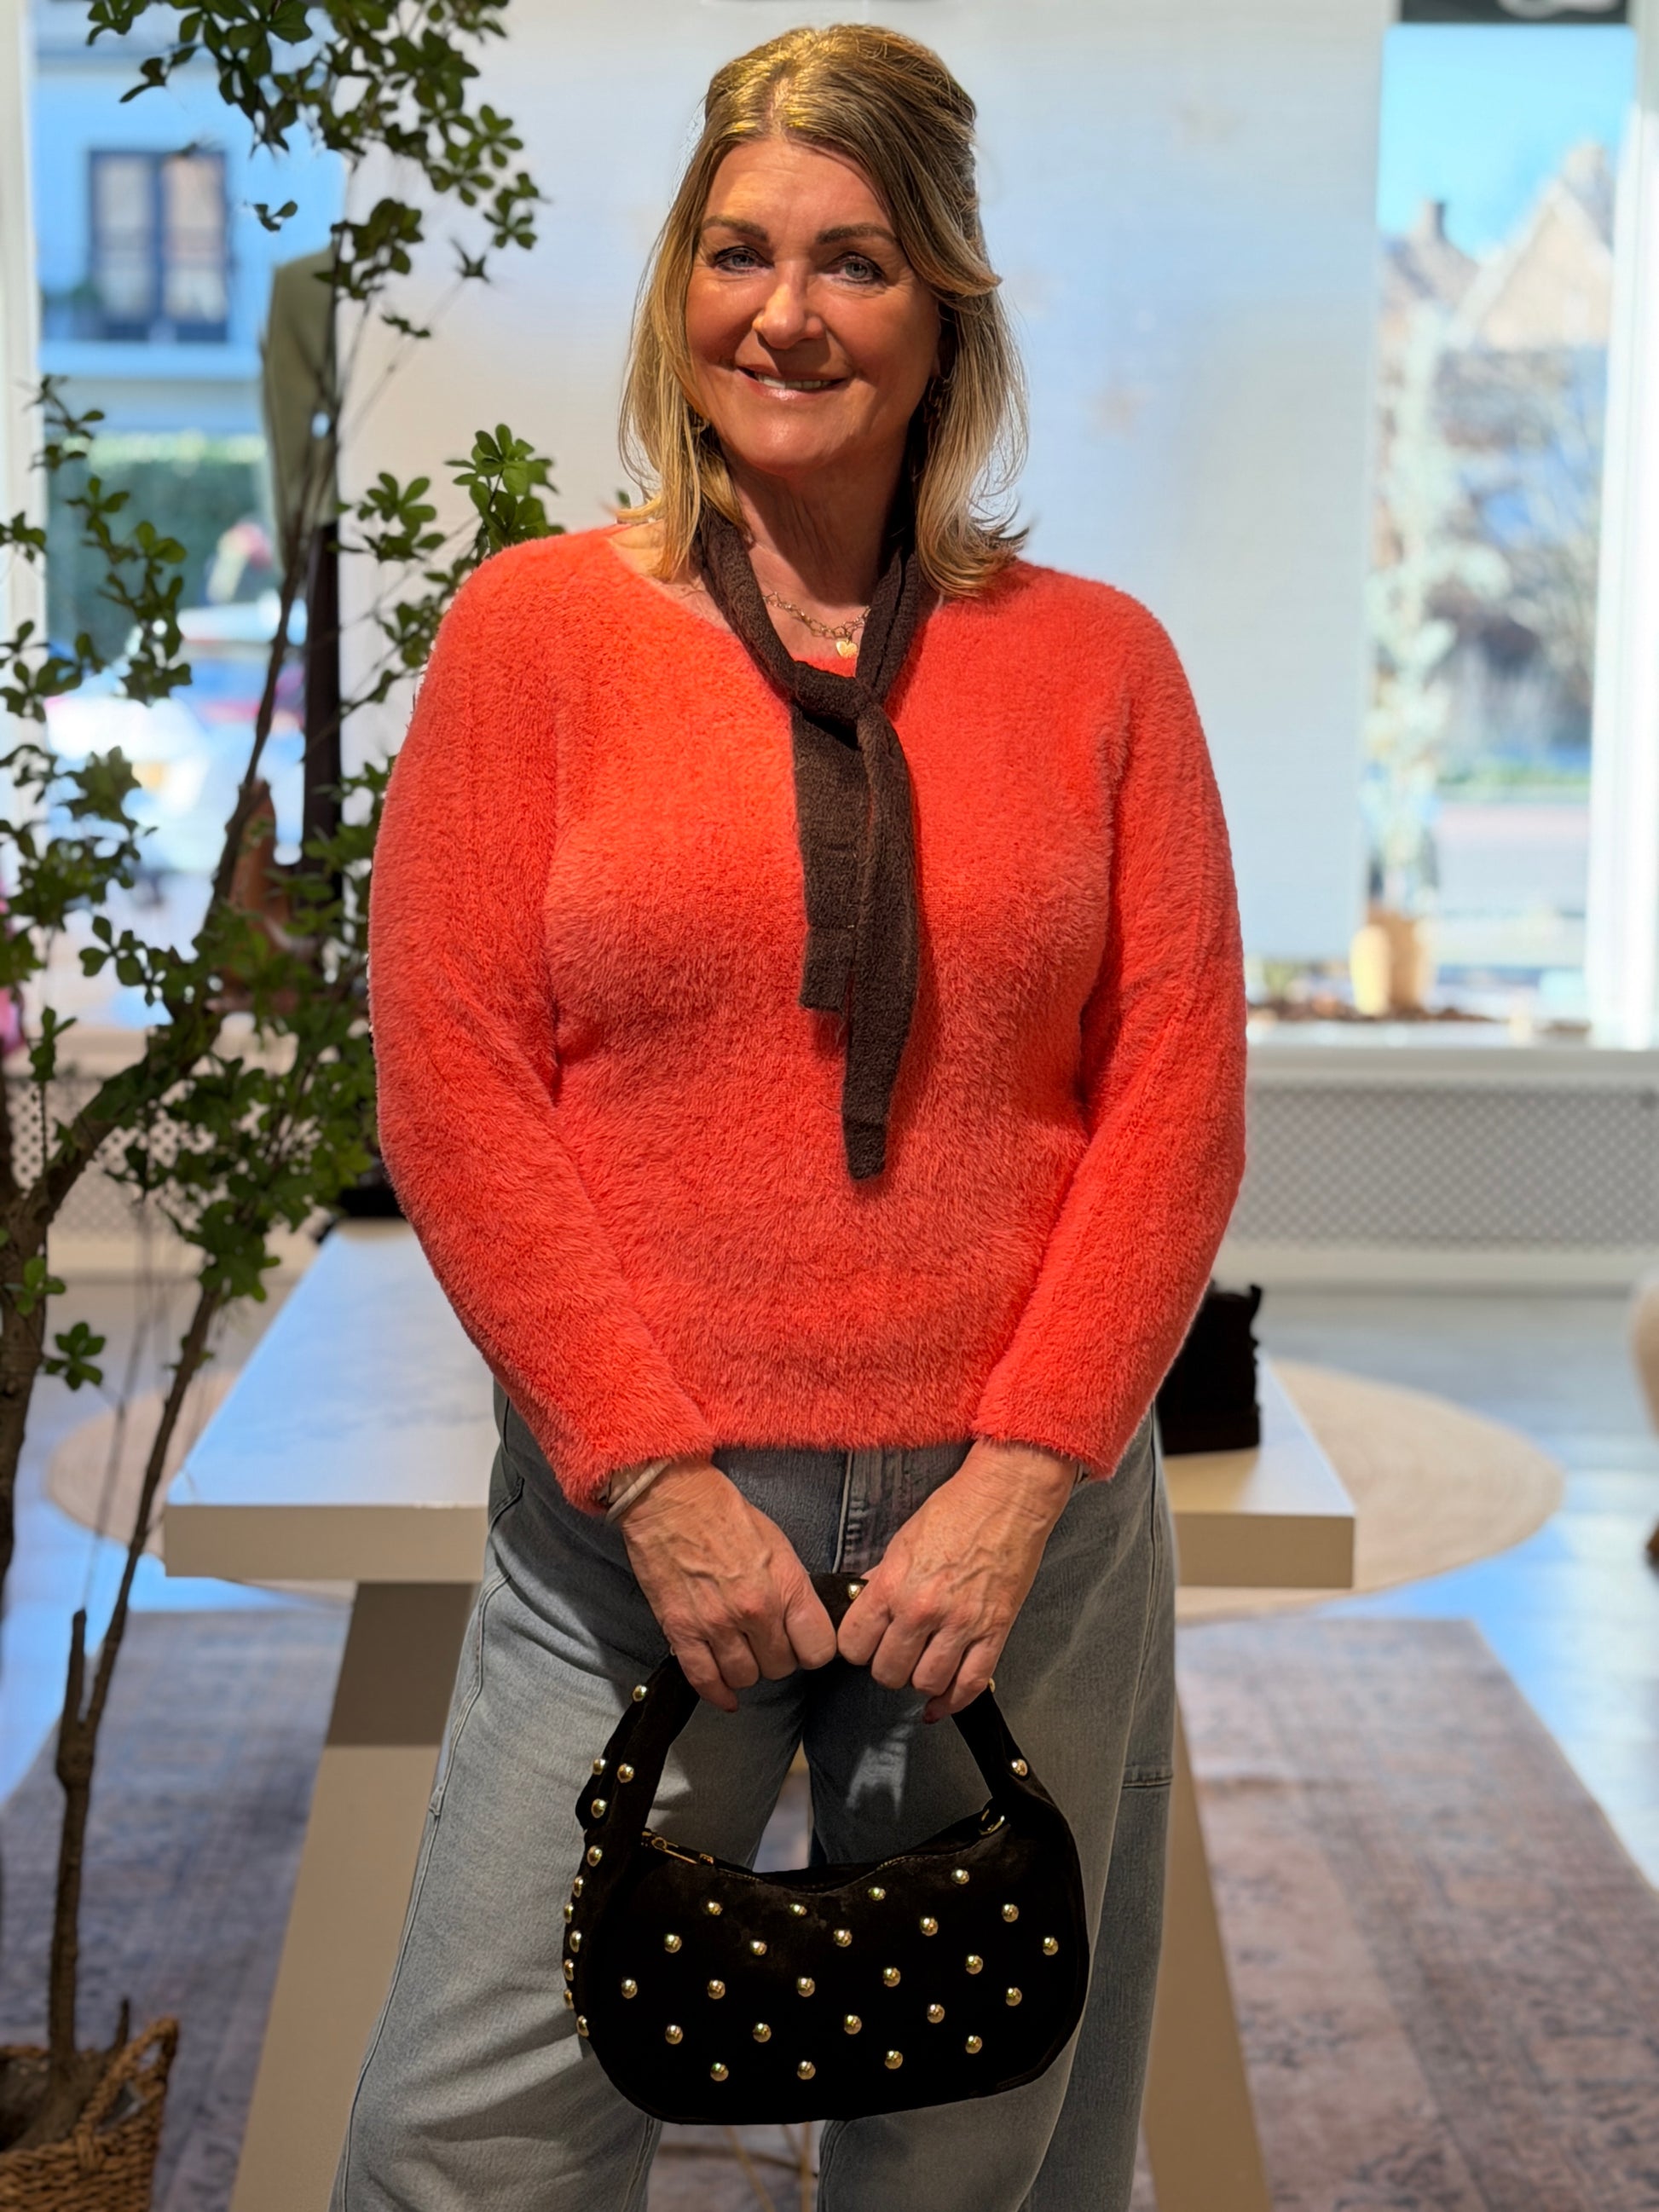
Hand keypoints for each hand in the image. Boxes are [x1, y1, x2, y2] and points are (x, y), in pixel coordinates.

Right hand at [619, 1459, 837, 1711]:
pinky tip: (725, 1693)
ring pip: (746, 1678)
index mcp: (785, 1584)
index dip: (812, 1650)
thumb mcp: (778, 1544)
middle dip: (777, 1656)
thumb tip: (805, 1622)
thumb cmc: (725, 1514)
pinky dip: (717, 1693)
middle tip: (766, 1640)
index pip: (818, 1649)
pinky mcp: (681, 1631)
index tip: (804, 1644)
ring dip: (746, 1669)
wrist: (671, 1499)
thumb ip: (793, 1589)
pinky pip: (705, 1680)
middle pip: (781, 1667)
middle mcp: (755, 1610)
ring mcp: (716, 1624)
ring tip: (741, 1650)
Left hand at [837, 1441, 1076, 1720]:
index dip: (856, 1648)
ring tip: (921, 1664)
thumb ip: (882, 1579)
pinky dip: (952, 1701)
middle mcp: (922, 1609)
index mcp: (893, 1584)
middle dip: (887, 1667)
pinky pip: (969, 1685)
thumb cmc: (956, 1510)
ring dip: (920, 1680)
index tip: (865, 1644)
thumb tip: (864, 1604)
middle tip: (895, 1654)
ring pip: (926, 1683)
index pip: (854, 1644)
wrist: (1007, 1498)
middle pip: (887, 1672)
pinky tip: (940, 1701)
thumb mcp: (902, 1541)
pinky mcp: (993, 1633)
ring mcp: (960, 1625)